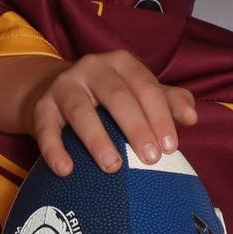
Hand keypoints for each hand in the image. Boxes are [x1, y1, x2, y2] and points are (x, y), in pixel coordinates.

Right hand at [20, 52, 198, 175]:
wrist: (52, 90)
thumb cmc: (106, 96)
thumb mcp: (138, 91)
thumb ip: (168, 101)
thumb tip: (192, 117)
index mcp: (121, 63)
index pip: (145, 86)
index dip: (159, 115)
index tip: (170, 147)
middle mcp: (91, 68)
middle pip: (116, 96)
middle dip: (135, 127)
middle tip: (150, 159)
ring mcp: (63, 86)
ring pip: (80, 111)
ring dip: (97, 140)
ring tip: (112, 167)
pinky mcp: (40, 108)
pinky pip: (45, 129)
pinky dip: (54, 149)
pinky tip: (65, 170)